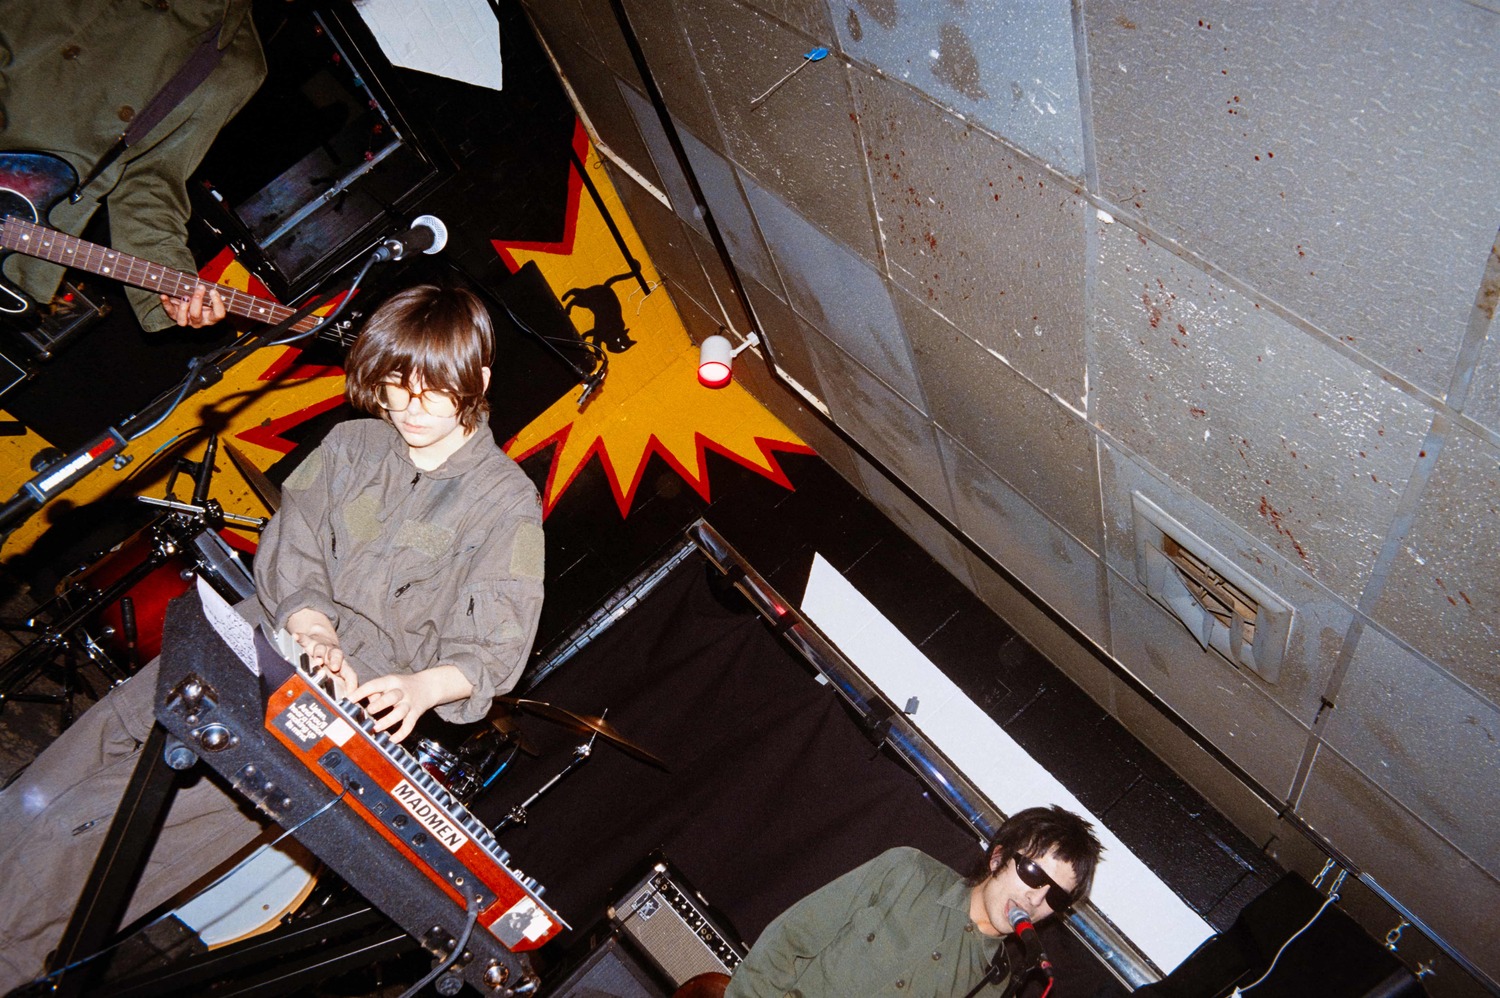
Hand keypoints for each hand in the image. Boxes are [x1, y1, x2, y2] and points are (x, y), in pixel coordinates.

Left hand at [160, 283, 226, 327]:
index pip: (218, 315)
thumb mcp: (207, 295)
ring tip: (185, 296)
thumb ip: (208, 292)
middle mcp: (199, 322)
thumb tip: (204, 284)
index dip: (217, 304)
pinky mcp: (174, 316)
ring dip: (183, 307)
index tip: (213, 291)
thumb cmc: (201, 297)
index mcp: (211, 317)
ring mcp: (186, 321)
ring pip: (182, 320)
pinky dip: (166, 303)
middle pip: (196, 316)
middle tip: (200, 287)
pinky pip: (169, 311)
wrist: (189, 301)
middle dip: (197, 300)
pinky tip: (164, 295)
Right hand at [286, 607, 357, 695]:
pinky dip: (301, 638)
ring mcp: (321, 648)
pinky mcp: (309, 642)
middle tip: (334, 667)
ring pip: (321, 649)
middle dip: (335, 661)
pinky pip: (304, 639)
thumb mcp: (339, 674)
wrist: (323, 639)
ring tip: (317, 659)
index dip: (351, 683)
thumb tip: (351, 706)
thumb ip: (344, 688)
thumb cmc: (332, 661)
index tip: (350, 692)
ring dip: (320, 653)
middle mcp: (332, 655)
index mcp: (342, 665)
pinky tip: (296, 636)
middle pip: (337, 655)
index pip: (350, 673)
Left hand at [348, 666, 472, 742]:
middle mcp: (401, 692)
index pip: (374, 685)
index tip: (348, 700)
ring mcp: (409, 703)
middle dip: (380, 704)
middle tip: (369, 711)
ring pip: (400, 712)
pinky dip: (402, 733)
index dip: (360, 693)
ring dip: (388, 721)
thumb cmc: (402, 685)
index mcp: (391, 681)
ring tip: (376, 728)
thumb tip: (362, 702)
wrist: (429, 686)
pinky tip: (393, 740)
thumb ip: (375, 692)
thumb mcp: (389, 682)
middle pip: (391, 697)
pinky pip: (409, 725)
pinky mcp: (416, 714)